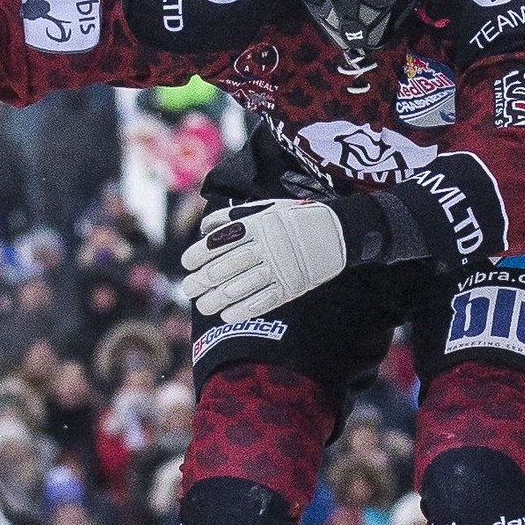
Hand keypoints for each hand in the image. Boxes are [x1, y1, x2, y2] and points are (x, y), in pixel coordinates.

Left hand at [177, 197, 349, 324]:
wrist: (338, 230)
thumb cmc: (295, 218)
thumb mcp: (265, 208)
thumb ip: (233, 216)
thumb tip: (205, 228)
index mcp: (255, 226)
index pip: (218, 243)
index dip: (198, 254)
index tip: (187, 263)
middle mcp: (264, 247)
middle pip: (224, 268)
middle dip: (201, 280)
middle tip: (188, 288)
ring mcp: (278, 268)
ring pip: (239, 288)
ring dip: (216, 299)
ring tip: (202, 306)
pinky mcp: (291, 286)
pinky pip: (262, 302)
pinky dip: (242, 310)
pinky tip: (226, 315)